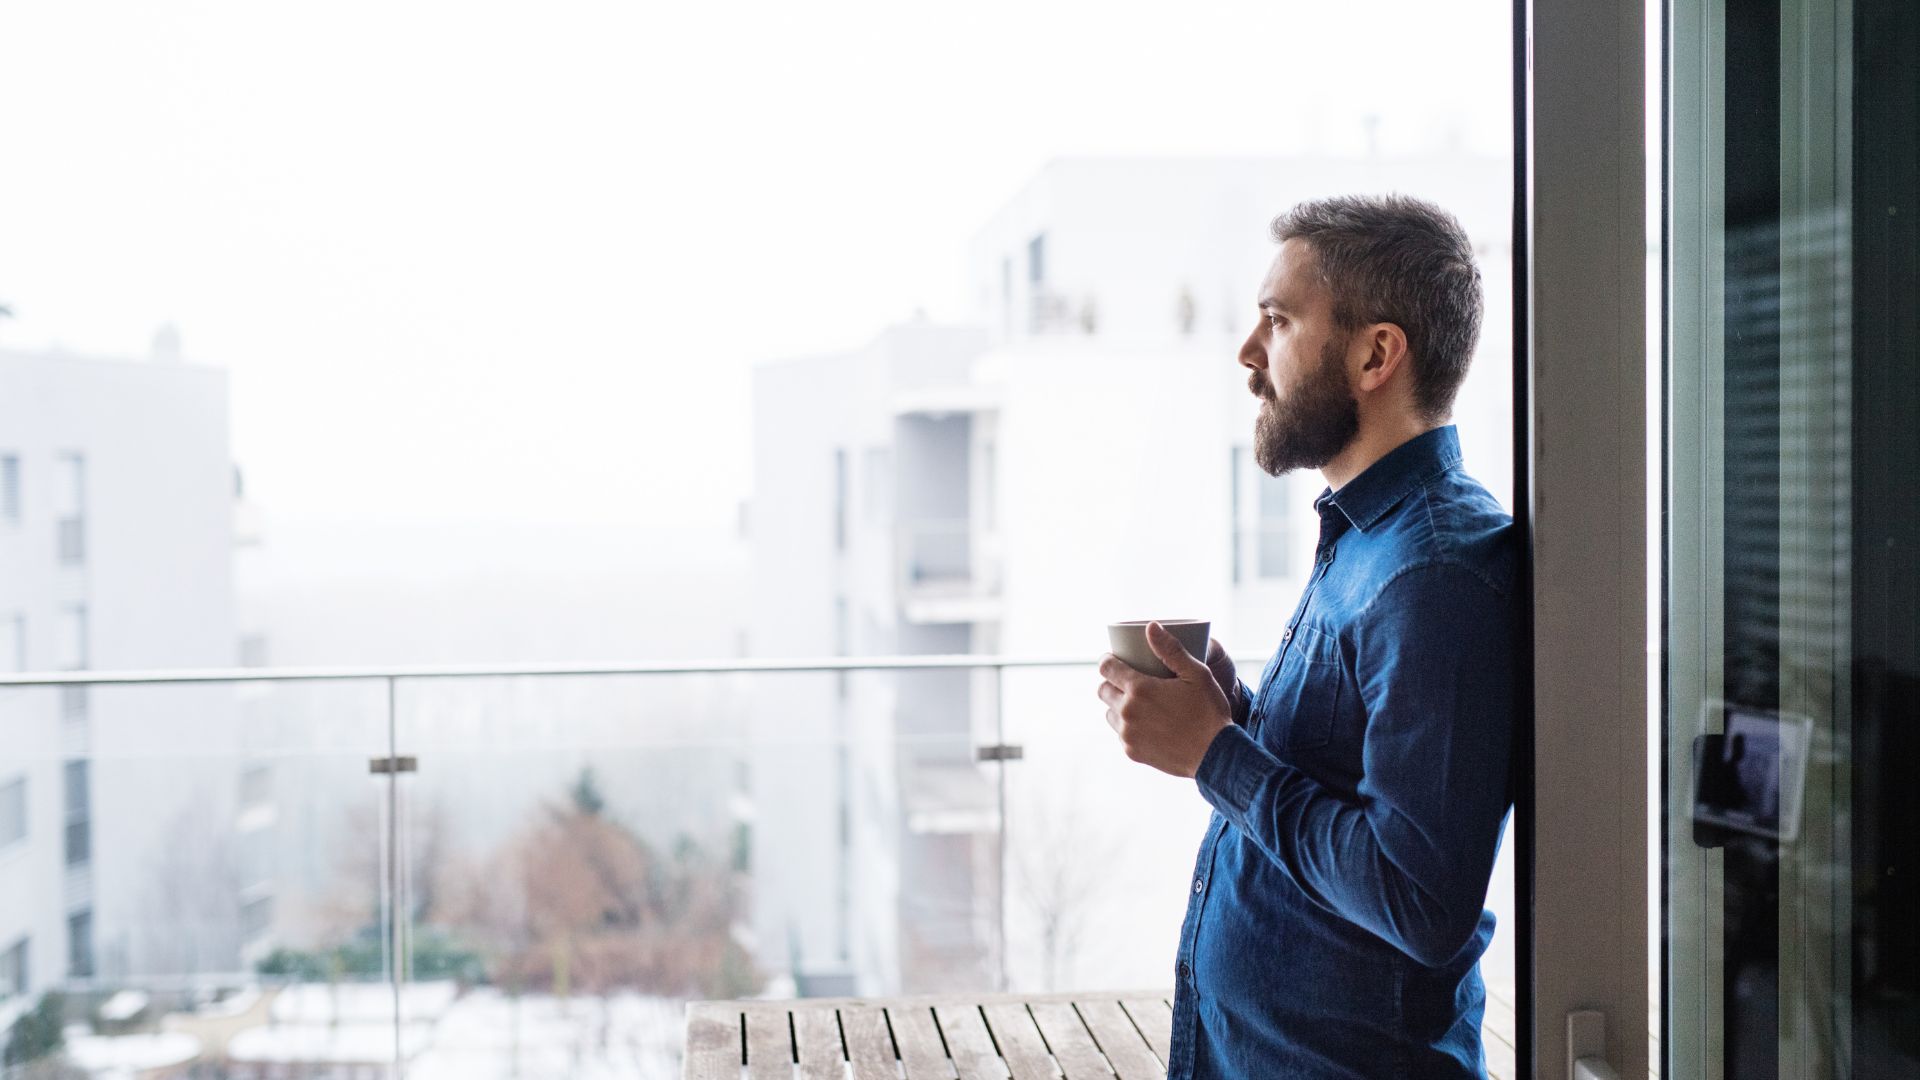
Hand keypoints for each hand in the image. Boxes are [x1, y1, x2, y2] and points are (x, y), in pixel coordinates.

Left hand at [1095, 621, 1232, 777]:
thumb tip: (1150, 626)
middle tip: (1130, 682)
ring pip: (1110, 713)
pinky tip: (1147, 725)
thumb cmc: (1209, 712)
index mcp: (1139, 689)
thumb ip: (1171, 649)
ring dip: (1119, 706)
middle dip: (1112, 682)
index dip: (1108, 660)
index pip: (1106, 668)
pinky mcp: (1132, 752)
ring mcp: (1128, 734)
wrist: (1216, 756)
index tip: (1116, 659)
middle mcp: (1127, 712)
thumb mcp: (1196, 674)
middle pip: (1103, 690)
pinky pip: (1121, 734)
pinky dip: (1129, 727)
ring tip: (1139, 704)